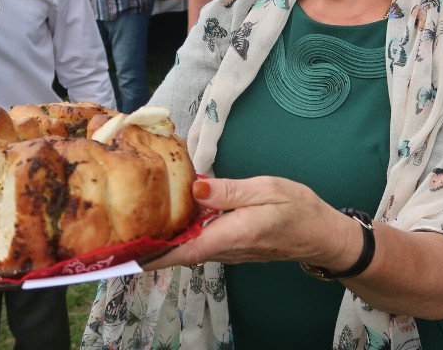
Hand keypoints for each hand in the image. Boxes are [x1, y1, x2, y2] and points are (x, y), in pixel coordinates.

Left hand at [144, 177, 356, 270]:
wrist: (321, 233)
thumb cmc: (298, 209)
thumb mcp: (266, 189)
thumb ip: (230, 191)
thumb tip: (196, 190)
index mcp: (233, 234)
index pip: (184, 250)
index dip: (153, 253)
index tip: (126, 252)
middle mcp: (226, 248)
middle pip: (180, 249)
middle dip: (151, 241)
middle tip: (121, 226)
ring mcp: (228, 250)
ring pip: (189, 245)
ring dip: (166, 236)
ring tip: (139, 216)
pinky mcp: (231, 245)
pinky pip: (201, 241)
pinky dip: (184, 231)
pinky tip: (174, 212)